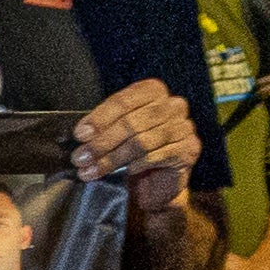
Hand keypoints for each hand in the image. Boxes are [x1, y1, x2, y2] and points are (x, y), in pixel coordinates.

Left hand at [71, 77, 202, 212]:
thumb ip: (101, 127)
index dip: (99, 119)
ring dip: (112, 158)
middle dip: (101, 143)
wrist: (157, 179)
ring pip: (141, 142)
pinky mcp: (189, 148)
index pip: (122, 101)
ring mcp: (184, 126)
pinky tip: (125, 171)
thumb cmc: (132, 149)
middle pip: (130, 122)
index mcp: (152, 91)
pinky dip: (136, 165)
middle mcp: (172, 105)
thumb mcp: (114, 132)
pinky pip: (156, 155)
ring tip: (91, 170)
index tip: (79, 135)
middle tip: (80, 158)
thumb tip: (81, 133)